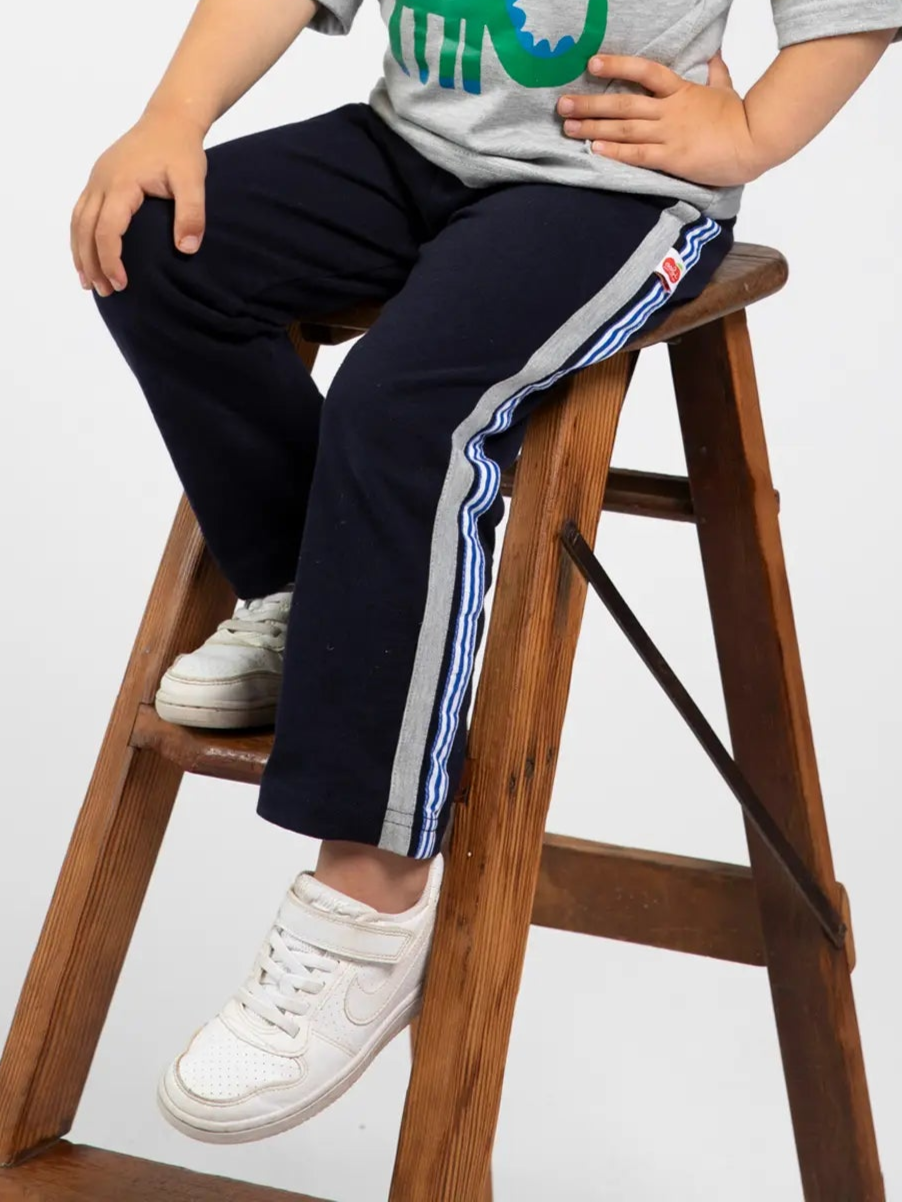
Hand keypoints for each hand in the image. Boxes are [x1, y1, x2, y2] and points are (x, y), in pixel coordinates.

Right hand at [71, 110, 207, 296]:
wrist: (169, 119)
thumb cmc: (182, 151)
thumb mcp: (193, 181)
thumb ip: (191, 214)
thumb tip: (186, 250)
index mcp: (122, 184)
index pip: (108, 230)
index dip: (111, 260)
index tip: (123, 284)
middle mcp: (102, 181)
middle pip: (86, 230)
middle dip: (93, 264)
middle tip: (105, 292)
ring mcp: (97, 179)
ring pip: (78, 221)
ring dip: (81, 253)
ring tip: (89, 283)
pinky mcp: (99, 179)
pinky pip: (81, 212)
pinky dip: (80, 236)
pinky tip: (85, 255)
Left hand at [558, 53, 762, 187]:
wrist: (757, 140)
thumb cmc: (743, 117)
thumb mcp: (727, 89)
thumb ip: (715, 73)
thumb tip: (713, 57)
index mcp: (682, 90)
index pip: (645, 71)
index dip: (618, 65)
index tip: (593, 63)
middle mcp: (670, 110)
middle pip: (623, 102)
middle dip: (590, 103)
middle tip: (563, 104)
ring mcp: (670, 133)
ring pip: (624, 128)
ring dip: (593, 127)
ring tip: (569, 126)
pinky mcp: (672, 157)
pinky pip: (637, 153)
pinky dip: (615, 150)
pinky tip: (594, 148)